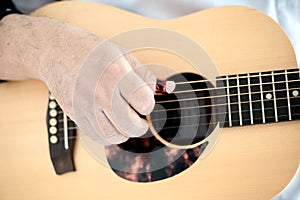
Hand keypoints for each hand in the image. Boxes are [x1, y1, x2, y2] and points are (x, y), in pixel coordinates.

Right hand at [0, 14, 157, 144]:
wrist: (56, 50)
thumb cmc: (91, 51)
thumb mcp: (122, 54)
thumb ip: (145, 74)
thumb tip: (166, 88)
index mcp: (116, 73)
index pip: (144, 102)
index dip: (149, 104)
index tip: (144, 101)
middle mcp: (100, 92)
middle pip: (130, 125)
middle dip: (140, 126)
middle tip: (139, 118)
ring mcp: (85, 106)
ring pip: (113, 136)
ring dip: (125, 132)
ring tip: (124, 121)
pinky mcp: (74, 114)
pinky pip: (96, 136)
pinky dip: (108, 135)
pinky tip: (110, 123)